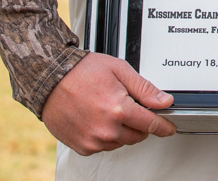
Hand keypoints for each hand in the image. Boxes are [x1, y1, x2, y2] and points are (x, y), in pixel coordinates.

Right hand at [41, 52, 174, 154]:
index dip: (163, 126)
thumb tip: (164, 101)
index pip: (150, 124)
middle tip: (127, 105)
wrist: (49, 79)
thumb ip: (144, 89)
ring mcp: (93, 141)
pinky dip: (105, 136)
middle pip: (137, 136)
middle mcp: (107, 130)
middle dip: (139, 123)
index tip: (169, 128)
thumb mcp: (119, 70)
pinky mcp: (82, 147)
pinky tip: (97, 118)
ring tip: (108, 108)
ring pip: (121, 142)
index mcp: (119, 110)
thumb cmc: (81, 71)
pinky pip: (103, 146)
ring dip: (122, 130)